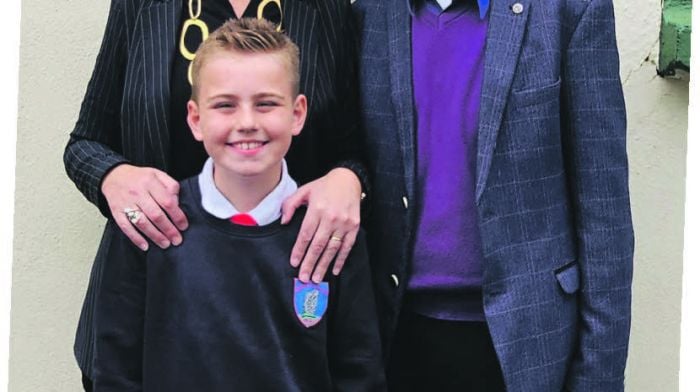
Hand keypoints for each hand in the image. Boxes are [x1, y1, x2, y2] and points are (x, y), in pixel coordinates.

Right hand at [101, 164, 187, 250]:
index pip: (167, 202)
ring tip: (165, 244)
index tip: (183, 226)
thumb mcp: (158, 174)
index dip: (177, 216)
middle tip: (177, 240)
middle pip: (155, 215)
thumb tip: (178, 203)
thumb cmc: (139, 178)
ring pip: (142, 223)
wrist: (113, 176)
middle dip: (168, 230)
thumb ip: (170, 186)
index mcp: (150, 182)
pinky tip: (145, 246)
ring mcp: (125, 203)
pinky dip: (135, 238)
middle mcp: (137, 193)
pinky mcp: (116, 212)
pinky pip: (126, 227)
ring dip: (155, 236)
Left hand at [281, 168, 361, 282]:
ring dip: (324, 265)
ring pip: (332, 249)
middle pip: (318, 245)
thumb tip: (284, 222)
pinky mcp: (354, 226)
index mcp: (317, 209)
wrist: (349, 179)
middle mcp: (331, 217)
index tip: (294, 262)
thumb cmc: (324, 186)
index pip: (306, 234)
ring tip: (317, 278)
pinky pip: (347, 247)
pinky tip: (335, 270)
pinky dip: (341, 260)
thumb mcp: (303, 190)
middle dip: (310, 263)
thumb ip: (290, 205)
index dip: (299, 250)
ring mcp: (344, 223)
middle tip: (304, 277)